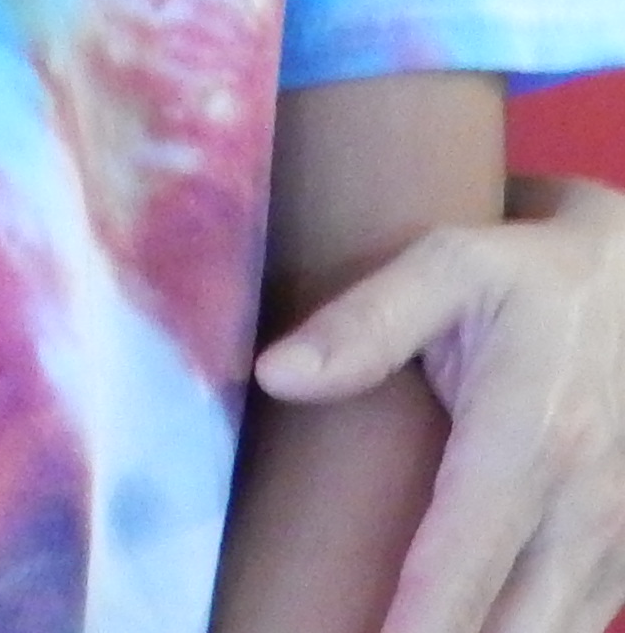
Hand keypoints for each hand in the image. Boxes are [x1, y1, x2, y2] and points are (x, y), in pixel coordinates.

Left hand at [254, 174, 624, 632]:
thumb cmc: (531, 279)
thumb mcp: (448, 267)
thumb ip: (365, 322)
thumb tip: (274, 374)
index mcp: (531, 441)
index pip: (461, 564)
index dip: (411, 625)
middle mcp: (586, 505)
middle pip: (516, 627)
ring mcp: (617, 538)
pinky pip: (577, 623)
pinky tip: (466, 628)